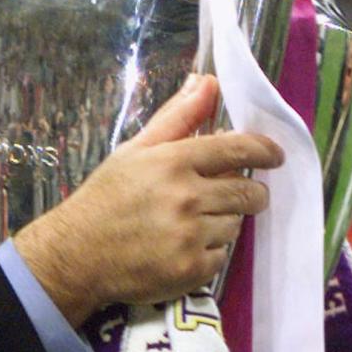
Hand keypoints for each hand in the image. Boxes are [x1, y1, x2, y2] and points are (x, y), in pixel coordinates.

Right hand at [13, 74, 282, 326]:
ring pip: (235, 225)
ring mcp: (190, 236)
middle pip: (247, 192)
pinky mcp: (190, 269)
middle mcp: (186, 197)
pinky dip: (209, 252)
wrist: (76, 254)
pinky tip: (184, 247)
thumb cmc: (105, 198)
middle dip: (251, 192)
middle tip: (239, 194)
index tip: (275, 155)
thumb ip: (177, 117)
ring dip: (224, 222)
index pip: (237, 148)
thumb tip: (208, 81)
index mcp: (173, 162)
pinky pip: (221, 257)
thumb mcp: (135, 151)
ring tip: (194, 223)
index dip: (264, 151)